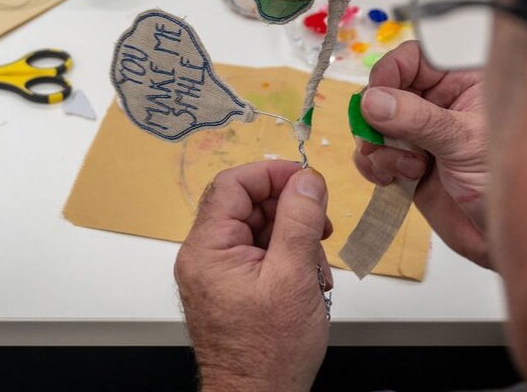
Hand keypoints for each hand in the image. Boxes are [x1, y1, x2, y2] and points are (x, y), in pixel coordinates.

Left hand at [174, 161, 332, 391]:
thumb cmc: (270, 352)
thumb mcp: (293, 277)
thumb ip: (299, 221)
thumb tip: (306, 180)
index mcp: (208, 249)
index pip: (233, 184)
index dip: (272, 174)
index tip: (307, 180)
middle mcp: (205, 257)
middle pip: (248, 205)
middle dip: (290, 213)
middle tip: (322, 229)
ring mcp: (218, 273)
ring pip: (259, 229)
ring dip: (294, 239)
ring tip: (316, 269)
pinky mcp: (232, 287)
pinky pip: (260, 254)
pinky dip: (288, 259)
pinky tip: (308, 281)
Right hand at [353, 40, 490, 267]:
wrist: (505, 239)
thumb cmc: (510, 184)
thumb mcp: (465, 144)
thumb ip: (418, 120)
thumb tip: (373, 101)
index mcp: (465, 81)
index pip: (415, 57)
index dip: (390, 71)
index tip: (377, 96)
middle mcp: (440, 102)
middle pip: (386, 88)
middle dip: (377, 114)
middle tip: (380, 138)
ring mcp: (421, 132)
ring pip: (374, 122)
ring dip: (377, 145)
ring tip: (406, 168)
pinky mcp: (406, 161)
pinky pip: (372, 153)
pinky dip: (373, 165)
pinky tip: (396, 179)